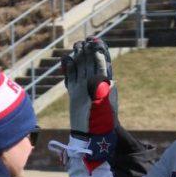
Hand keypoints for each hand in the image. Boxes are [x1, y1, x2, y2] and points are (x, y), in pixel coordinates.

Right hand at [60, 38, 117, 167]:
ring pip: (80, 68)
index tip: (95, 42)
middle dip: (87, 52)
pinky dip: (68, 69)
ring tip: (77, 46)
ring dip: (78, 57)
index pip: (102, 64)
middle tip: (84, 42)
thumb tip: (109, 81)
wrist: (93, 134)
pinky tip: (66, 60)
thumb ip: (105, 91)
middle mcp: (93, 84)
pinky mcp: (74, 94)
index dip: (99, 52)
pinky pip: (71, 78)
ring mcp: (83, 88)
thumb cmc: (102, 120)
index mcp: (104, 84)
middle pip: (90, 63)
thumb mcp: (106, 105)